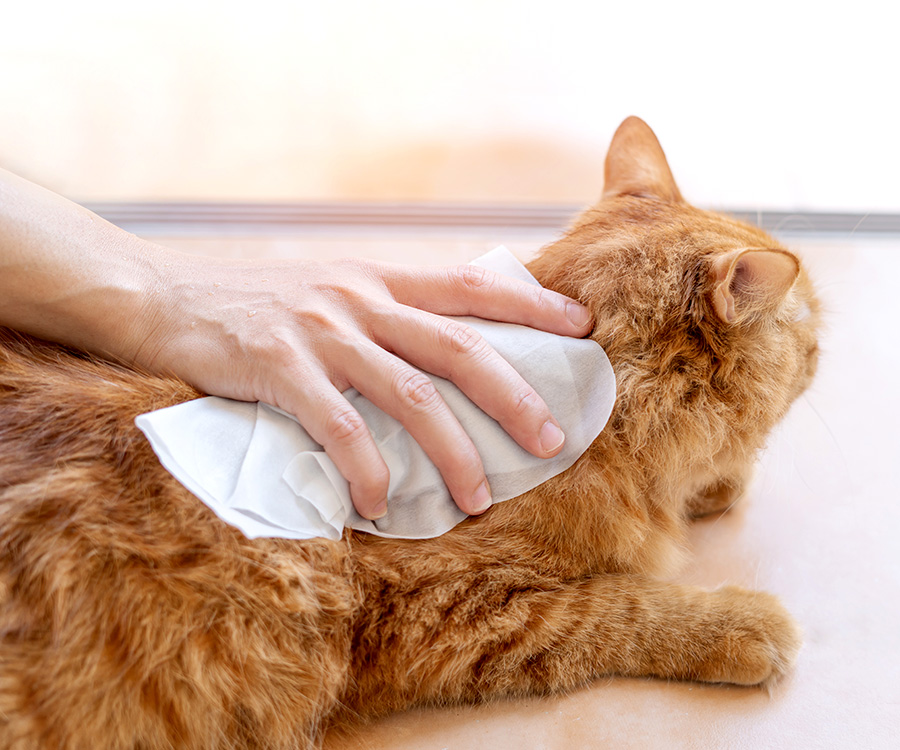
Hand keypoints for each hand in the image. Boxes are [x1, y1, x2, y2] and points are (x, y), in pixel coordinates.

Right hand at [127, 255, 594, 519]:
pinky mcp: (279, 367)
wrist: (162, 295)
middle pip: (460, 347)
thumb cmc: (252, 301)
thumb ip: (380, 308)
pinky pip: (341, 427)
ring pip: (412, 395)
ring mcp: (322, 332)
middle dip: (514, 395)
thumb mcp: (327, 287)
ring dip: (453, 452)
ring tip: (477, 499)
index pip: (471, 283)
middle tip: (553, 440)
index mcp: (378, 277)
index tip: (580, 324)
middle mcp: (360, 299)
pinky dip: (367, 470)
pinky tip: (379, 505)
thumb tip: (435, 342)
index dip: (530, 301)